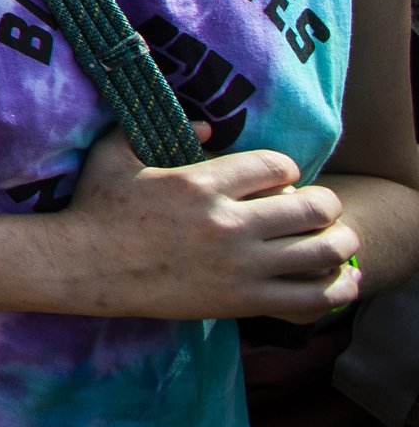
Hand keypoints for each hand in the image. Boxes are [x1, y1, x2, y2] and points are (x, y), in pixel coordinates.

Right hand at [56, 127, 360, 321]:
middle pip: (311, 206)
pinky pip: (310, 297)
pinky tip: (342, 280)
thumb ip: (157, 130)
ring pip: (320, 250)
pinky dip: (337, 288)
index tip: (281, 178)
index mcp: (201, 183)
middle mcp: (228, 223)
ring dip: (338, 240)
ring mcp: (240, 265)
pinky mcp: (243, 300)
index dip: (287, 168)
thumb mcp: (115, 153)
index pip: (276, 166)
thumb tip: (206, 126)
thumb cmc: (95, 208)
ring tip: (338, 238)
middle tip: (319, 208)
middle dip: (324, 204)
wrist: (83, 268)